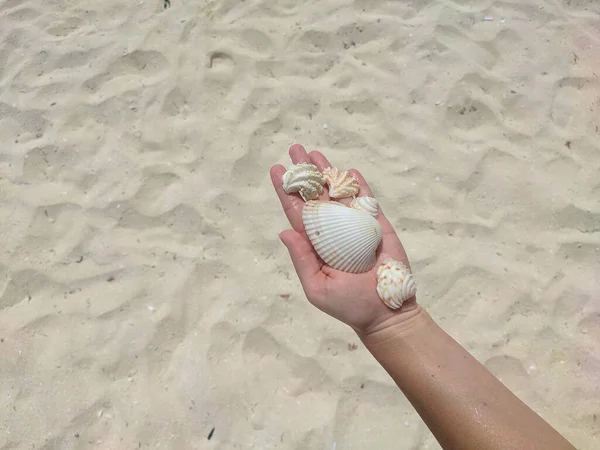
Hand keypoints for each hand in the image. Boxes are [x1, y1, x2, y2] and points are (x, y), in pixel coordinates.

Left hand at [270, 144, 418, 335]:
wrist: (386, 312)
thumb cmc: (348, 304)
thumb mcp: (317, 287)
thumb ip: (302, 259)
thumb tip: (285, 231)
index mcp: (315, 243)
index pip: (297, 212)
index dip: (287, 191)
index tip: (277, 170)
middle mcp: (332, 229)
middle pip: (316, 195)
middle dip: (305, 172)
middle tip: (295, 149)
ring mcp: (355, 225)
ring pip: (338, 192)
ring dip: (328, 172)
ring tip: (315, 153)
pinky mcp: (377, 224)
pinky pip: (366, 201)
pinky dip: (359, 186)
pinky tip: (349, 171)